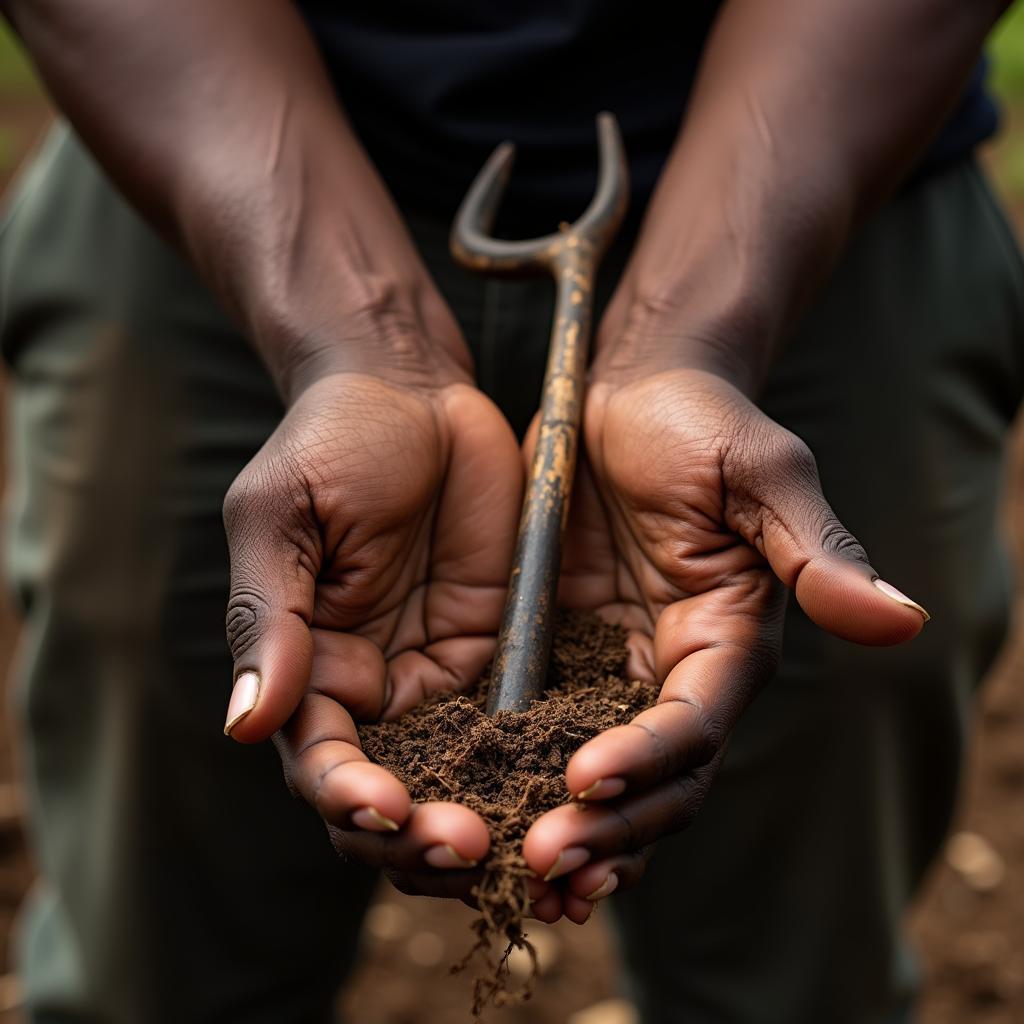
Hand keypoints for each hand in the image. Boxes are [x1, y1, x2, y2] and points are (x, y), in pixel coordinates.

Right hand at [221, 358, 521, 898]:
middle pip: (394, 798)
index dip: (349, 798)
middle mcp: (376, 688)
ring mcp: (442, 675)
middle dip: (421, 837)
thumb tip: (247, 727)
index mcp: (309, 668)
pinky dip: (542, 770)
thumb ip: (271, 619)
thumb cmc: (332, 439)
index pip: (322, 762)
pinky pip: (524, 727)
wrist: (412, 384)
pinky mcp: (503, 652)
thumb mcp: (284, 517)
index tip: (388, 808)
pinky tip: (573, 790)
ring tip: (527, 848)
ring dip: (488, 822)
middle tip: (469, 847)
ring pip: (462, 782)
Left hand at [521, 363, 927, 921]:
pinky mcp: (561, 655)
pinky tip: (489, 817)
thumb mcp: (759, 472)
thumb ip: (816, 550)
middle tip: (544, 859)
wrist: (629, 392)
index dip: (649, 757)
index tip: (586, 777)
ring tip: (523, 875)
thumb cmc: (699, 420)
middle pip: (658, 779)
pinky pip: (547, 736)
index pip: (695, 723)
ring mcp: (616, 669)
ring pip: (607, 779)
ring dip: (576, 831)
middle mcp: (677, 670)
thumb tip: (901, 621)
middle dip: (611, 824)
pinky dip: (527, 783)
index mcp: (728, 639)